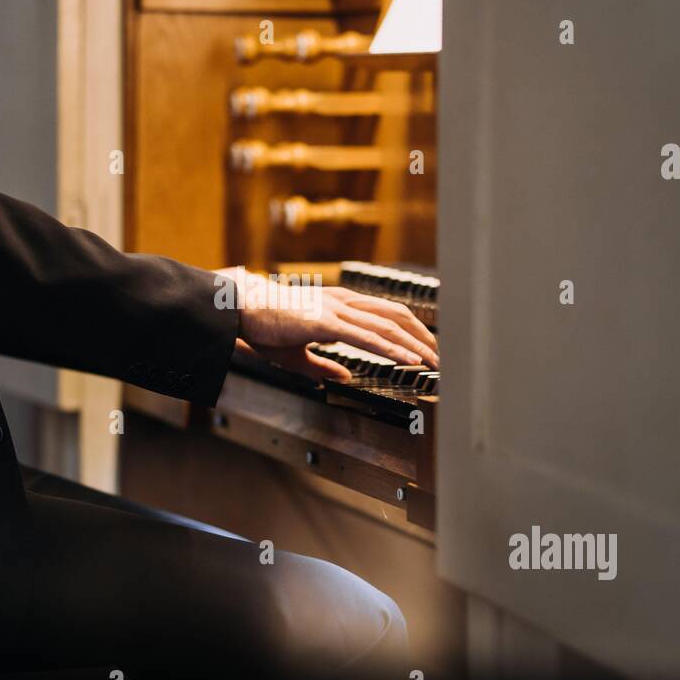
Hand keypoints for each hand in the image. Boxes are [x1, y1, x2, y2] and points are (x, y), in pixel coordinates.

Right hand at [217, 268, 437, 382]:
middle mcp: (342, 302)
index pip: (384, 314)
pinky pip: (367, 337)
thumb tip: (345, 377)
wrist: (239, 308)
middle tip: (440, 356)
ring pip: (388, 325)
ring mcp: (336, 310)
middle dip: (422, 336)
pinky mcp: (325, 322)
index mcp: (337, 305)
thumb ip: (323, 365)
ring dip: (415, 345)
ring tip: (433, 362)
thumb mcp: (297, 353)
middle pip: (395, 315)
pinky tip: (408, 361)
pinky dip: (392, 349)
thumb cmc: (263, 327)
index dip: (409, 331)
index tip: (425, 349)